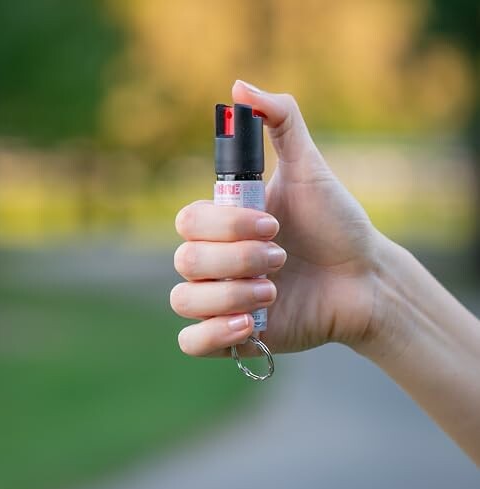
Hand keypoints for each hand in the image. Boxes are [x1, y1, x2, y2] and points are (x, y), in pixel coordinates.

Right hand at [171, 80, 380, 356]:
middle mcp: (216, 261)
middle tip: (282, 256)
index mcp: (224, 225)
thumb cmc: (337, 224)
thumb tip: (240, 86)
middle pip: (185, 260)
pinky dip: (210, 334)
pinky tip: (246, 325)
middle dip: (236, 259)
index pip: (188, 222)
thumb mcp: (311, 169)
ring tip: (274, 292)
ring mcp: (221, 299)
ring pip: (184, 300)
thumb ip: (281, 122)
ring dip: (227, 294)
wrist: (364, 278)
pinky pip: (192, 343)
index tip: (274, 223)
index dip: (224, 225)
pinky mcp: (233, 335)